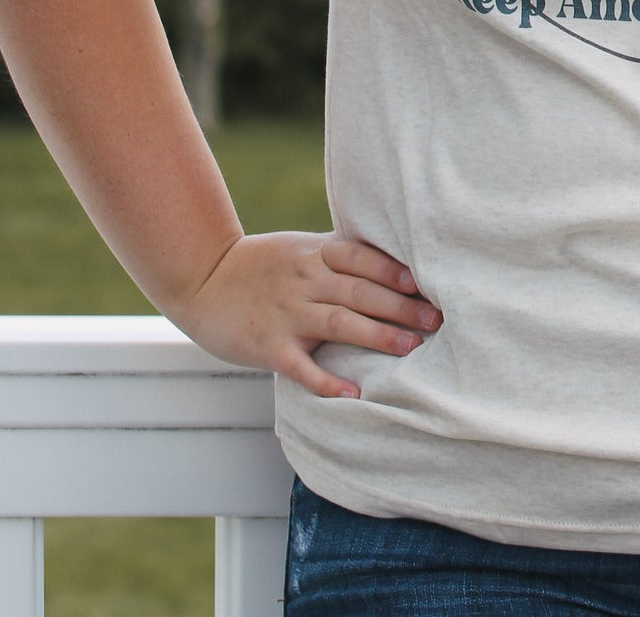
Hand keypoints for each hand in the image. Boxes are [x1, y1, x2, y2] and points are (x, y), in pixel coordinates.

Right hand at [167, 232, 443, 398]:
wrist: (203, 278)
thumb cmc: (263, 264)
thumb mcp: (301, 247)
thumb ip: (339, 255)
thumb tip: (394, 261)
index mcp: (315, 253)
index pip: (362, 258)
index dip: (393, 270)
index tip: (425, 283)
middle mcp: (304, 280)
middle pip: (359, 291)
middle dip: (401, 306)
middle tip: (436, 320)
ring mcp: (286, 313)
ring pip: (338, 322)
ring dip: (377, 335)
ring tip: (411, 347)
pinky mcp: (268, 345)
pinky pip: (300, 365)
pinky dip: (326, 380)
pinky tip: (352, 392)